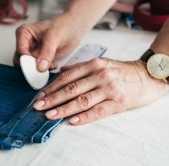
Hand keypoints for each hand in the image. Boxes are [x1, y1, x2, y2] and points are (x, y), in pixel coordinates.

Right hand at [13, 13, 84, 70]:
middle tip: (44, 69)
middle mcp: (25, 42)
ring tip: (51, 65)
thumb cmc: (63, 26)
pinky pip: (37, 68)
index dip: (27, 61)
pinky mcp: (39, 57)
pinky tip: (54, 65)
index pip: (20, 51)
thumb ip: (46, 52)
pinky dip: (44, 70)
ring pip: (28, 66)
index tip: (37, 67)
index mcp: (23, 33)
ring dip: (39, 69)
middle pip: (21, 60)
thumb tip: (40, 67)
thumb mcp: (54, 37)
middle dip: (32, 67)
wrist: (74, 28)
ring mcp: (32, 51)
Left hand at [33, 58, 168, 124]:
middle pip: (71, 89)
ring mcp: (109, 88)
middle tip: (38, 106)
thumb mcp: (100, 62)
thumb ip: (80, 67)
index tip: (41, 95)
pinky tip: (72, 121)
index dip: (52, 87)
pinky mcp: (118, 102)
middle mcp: (100, 75)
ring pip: (82, 100)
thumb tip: (61, 71)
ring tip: (50, 115)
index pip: (67, 77)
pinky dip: (84, 116)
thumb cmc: (120, 70)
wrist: (145, 76)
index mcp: (93, 64)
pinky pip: (98, 111)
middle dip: (53, 98)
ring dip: (64, 109)